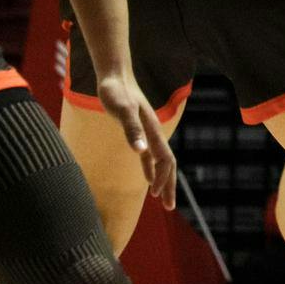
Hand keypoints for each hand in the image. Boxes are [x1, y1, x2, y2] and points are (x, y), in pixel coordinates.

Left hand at [93, 71, 176, 209]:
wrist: (114, 76)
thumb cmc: (116, 92)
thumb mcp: (122, 110)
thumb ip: (131, 130)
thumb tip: (141, 152)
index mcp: (152, 129)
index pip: (165, 158)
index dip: (163, 177)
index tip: (155, 195)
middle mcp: (153, 132)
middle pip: (168, 163)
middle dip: (169, 185)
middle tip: (169, 207)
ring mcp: (147, 133)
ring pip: (161, 161)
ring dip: (163, 180)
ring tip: (162, 200)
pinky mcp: (138, 132)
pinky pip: (149, 156)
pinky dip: (151, 170)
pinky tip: (148, 180)